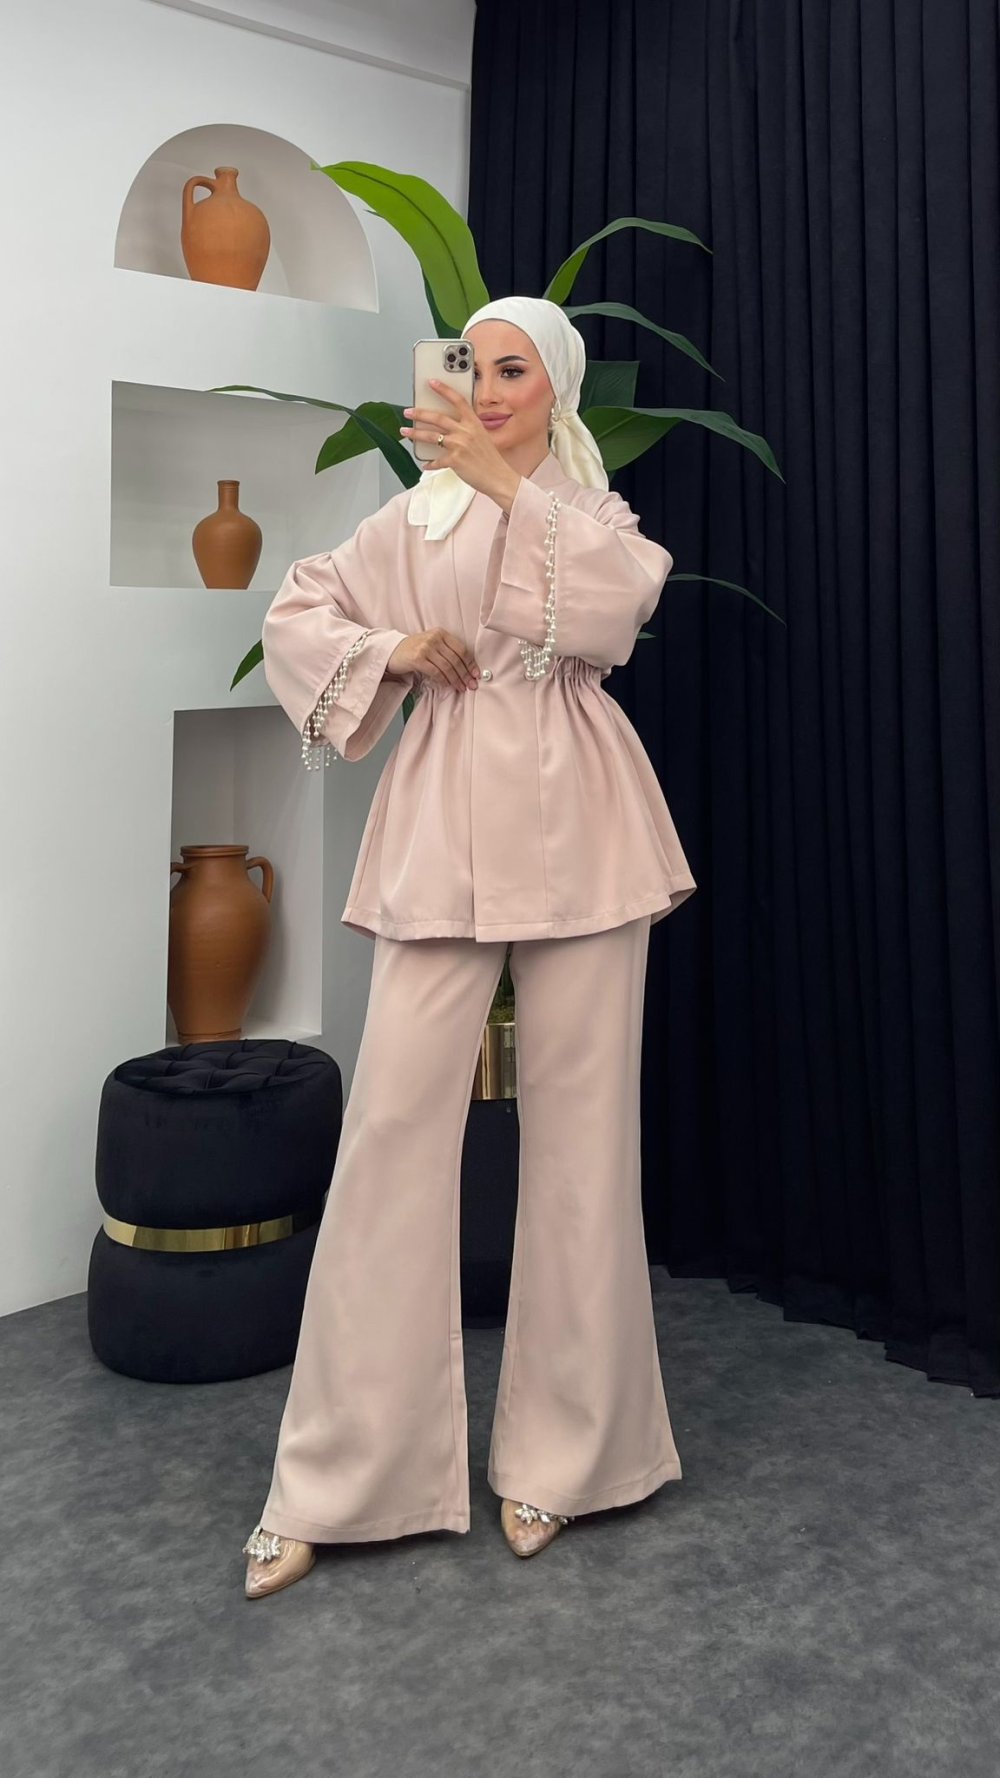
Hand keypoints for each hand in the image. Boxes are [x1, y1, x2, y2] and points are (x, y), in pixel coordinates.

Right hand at [386, 628, 479, 692]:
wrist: (393, 651)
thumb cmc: (415, 650)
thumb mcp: (433, 645)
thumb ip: (447, 651)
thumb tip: (467, 669)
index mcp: (441, 633)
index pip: (461, 649)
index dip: (470, 663)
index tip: (476, 674)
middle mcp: (434, 638)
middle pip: (456, 659)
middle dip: (465, 674)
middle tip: (471, 685)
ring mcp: (425, 647)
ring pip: (447, 666)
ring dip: (456, 679)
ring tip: (461, 687)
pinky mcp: (417, 658)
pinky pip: (436, 672)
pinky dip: (443, 680)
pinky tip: (447, 685)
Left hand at [400, 382, 521, 508]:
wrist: (498, 477)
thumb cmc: (490, 459)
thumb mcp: (482, 437)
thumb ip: (467, 430)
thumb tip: (449, 428)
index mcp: (473, 423)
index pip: (457, 400)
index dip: (444, 389)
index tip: (432, 382)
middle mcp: (465, 431)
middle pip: (438, 418)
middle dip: (419, 413)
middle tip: (408, 411)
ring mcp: (459, 446)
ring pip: (431, 436)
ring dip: (415, 434)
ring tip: (405, 431)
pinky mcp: (454, 461)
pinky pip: (436, 460)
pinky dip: (429, 463)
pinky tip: (424, 464)